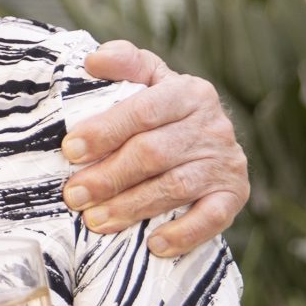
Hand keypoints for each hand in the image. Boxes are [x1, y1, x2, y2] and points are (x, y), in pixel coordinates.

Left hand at [66, 41, 248, 257]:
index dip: (105, 131)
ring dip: (131, 207)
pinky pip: (213, 217)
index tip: (70, 150)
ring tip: (95, 220)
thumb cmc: (160, 109)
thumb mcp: (145, 78)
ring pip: (175, 187)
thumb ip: (123, 63)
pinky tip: (153, 243)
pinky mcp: (235, 194)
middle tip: (73, 195)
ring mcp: (225, 161)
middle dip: (109, 176)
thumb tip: (93, 62)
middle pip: (154, 153)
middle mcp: (212, 125)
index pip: (143, 110)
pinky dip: (184, 232)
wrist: (206, 137)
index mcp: (188, 92)